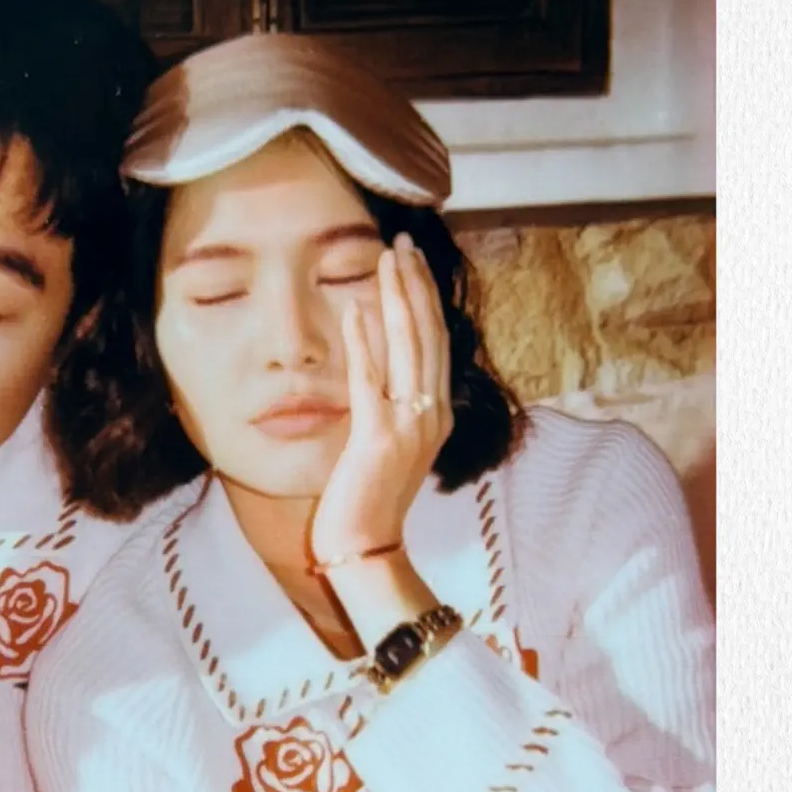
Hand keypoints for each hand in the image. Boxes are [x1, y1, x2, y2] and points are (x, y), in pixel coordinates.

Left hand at [309, 232, 452, 566]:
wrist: (368, 548)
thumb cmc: (372, 500)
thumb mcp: (393, 447)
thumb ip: (394, 409)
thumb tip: (381, 369)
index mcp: (437, 415)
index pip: (435, 344)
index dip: (425, 299)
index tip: (412, 264)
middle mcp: (432, 415)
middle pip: (428, 335)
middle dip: (415, 285)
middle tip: (402, 244)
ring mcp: (409, 426)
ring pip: (408, 348)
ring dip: (396, 299)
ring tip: (386, 259)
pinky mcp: (378, 439)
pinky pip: (372, 381)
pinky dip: (364, 342)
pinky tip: (354, 308)